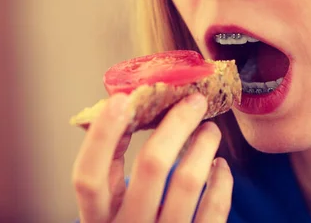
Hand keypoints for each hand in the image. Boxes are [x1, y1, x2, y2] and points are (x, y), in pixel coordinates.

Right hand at [72, 92, 233, 222]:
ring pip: (188, 181)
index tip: (121, 99)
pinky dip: (221, 180)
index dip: (102, 137)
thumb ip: (110, 162)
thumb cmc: (130, 220)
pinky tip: (219, 165)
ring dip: (204, 145)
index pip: (88, 177)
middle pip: (151, 166)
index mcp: (97, 218)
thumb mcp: (108, 201)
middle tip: (195, 101)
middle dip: (177, 124)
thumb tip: (125, 105)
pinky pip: (214, 207)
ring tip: (210, 130)